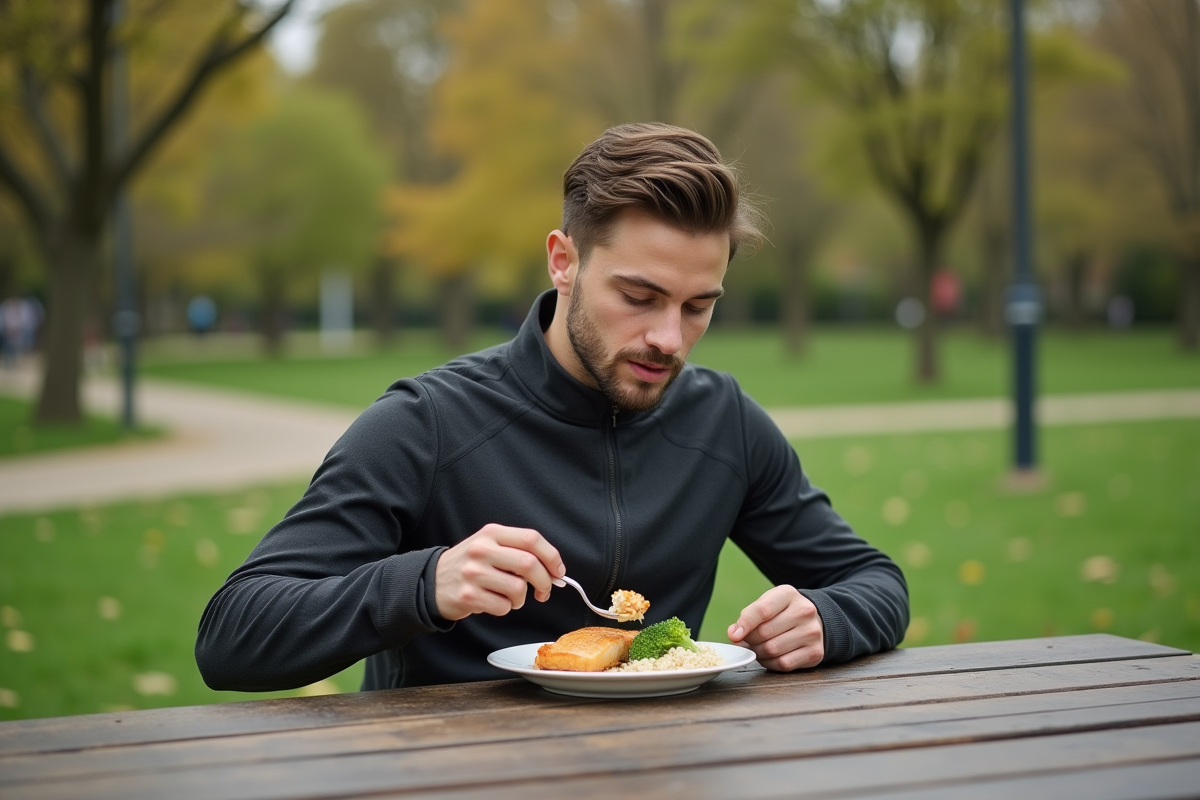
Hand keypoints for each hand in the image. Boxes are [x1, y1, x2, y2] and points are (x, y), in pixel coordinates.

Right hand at [434, 524, 565, 620]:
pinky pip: (503, 607)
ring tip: (511, 597)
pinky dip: (505, 608)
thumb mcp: (489, 545)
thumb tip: (553, 571)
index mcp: (491, 533)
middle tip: (543, 590)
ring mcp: (473, 573)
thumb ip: (518, 551)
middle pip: (529, 564)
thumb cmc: (469, 565)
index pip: (531, 539)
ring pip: (518, 589)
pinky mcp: (468, 596)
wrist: (432, 581)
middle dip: (544, 582)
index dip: (551, 556)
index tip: (558, 571)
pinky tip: (493, 601)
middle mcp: (482, 550)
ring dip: (521, 599)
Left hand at [727, 585, 823, 670]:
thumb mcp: (768, 604)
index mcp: (789, 594)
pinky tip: (769, 657)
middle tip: (746, 642)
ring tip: (757, 648)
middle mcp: (804, 611)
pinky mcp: (815, 652)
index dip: (745, 625)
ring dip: (758, 653)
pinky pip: (783, 664)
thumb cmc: (784, 612)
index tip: (734, 635)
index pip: (762, 611)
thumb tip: (734, 633)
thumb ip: (749, 616)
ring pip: (772, 650)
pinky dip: (770, 663)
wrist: (816, 621)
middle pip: (764, 632)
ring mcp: (812, 633)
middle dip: (750, 640)